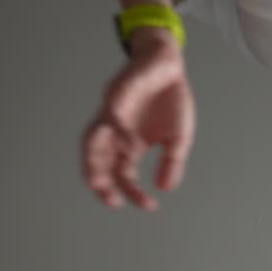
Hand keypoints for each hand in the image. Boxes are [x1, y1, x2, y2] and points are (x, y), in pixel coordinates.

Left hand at [82, 28, 196, 210]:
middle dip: (102, 184)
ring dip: (92, 161)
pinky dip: (115, 128)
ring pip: (92, 140)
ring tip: (97, 180)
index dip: (134, 193)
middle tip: (112, 201)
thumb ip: (172, 163)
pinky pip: (111, 112)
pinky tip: (127, 142)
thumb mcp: (178, 139)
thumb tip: (165, 188)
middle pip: (99, 163)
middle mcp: (116, 133)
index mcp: (130, 145)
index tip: (149, 205)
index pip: (124, 176)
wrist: (166, 65)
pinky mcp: (116, 93)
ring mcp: (112, 114)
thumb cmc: (169, 100)